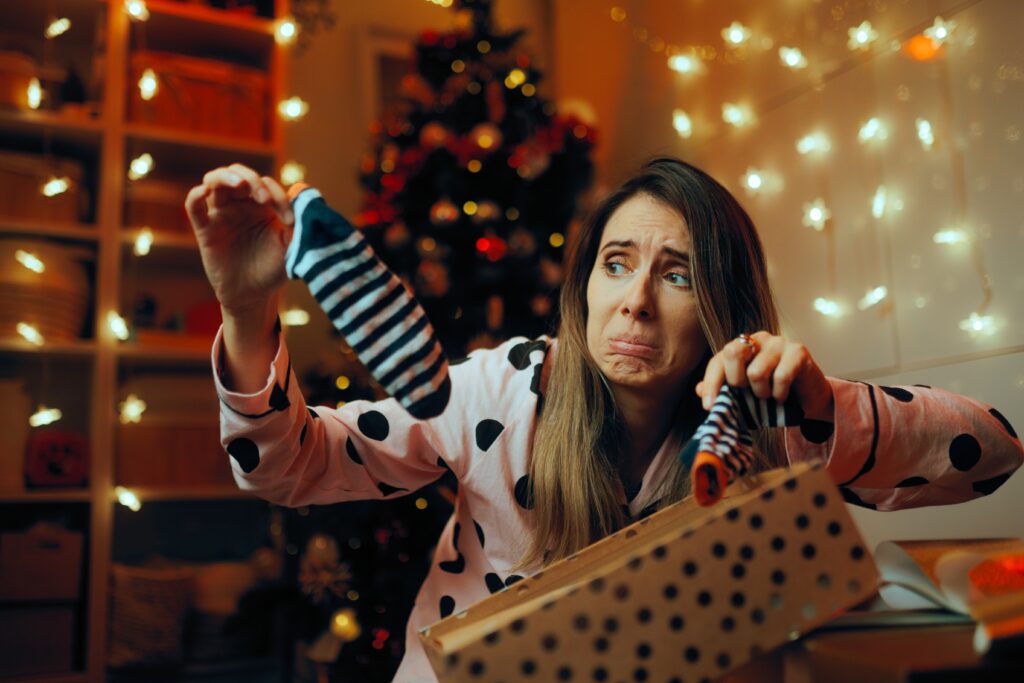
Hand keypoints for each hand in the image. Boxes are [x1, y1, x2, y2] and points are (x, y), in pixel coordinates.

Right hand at [185, 164, 293, 317]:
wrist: (254, 296)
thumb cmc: (274, 269)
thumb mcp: (292, 245)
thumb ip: (298, 220)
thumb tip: (300, 189)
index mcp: (263, 205)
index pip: (267, 183)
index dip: (278, 194)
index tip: (290, 220)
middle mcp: (241, 205)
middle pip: (239, 174)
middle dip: (253, 179)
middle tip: (264, 198)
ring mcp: (222, 215)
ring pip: (215, 180)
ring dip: (227, 177)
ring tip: (241, 185)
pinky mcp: (206, 230)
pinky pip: (194, 206)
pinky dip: (196, 195)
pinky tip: (205, 192)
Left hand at [695, 331, 833, 420]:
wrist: (807, 399)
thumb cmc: (771, 396)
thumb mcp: (744, 398)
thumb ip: (723, 392)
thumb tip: (699, 390)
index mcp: (740, 348)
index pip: (718, 361)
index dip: (711, 383)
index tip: (709, 406)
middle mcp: (757, 340)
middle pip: (732, 352)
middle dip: (736, 381)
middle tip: (747, 395)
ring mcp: (778, 342)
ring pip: (756, 372)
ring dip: (761, 393)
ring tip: (768, 397)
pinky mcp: (798, 350)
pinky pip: (781, 377)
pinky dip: (780, 394)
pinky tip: (782, 397)